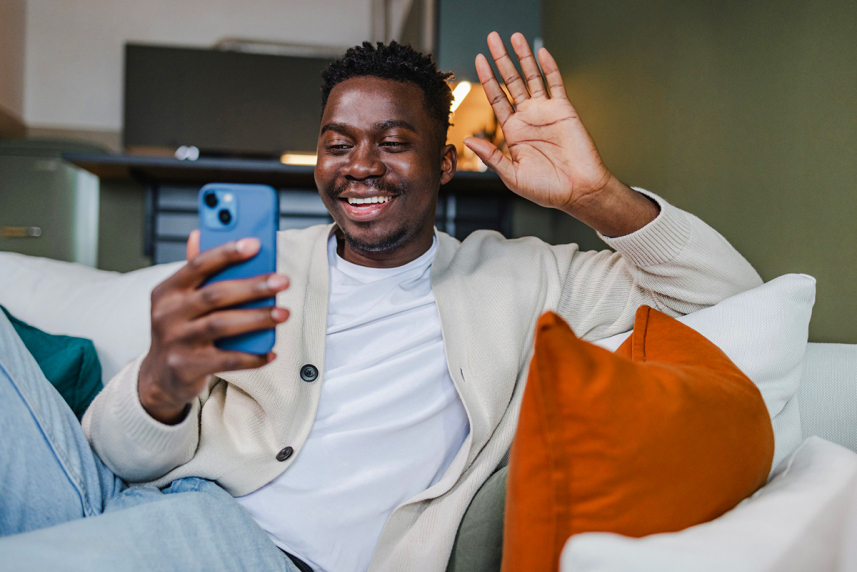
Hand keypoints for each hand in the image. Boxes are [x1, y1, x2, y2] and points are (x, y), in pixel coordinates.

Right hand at [138, 231, 289, 423]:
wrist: (159, 376)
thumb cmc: (181, 329)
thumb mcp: (180, 300)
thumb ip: (196, 272)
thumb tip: (199, 233)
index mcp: (167, 291)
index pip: (198, 265)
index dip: (227, 252)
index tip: (256, 244)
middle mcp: (167, 314)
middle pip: (215, 294)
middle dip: (253, 286)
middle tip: (282, 281)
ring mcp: (176, 341)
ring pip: (222, 325)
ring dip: (257, 318)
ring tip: (283, 313)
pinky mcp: (187, 366)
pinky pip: (227, 360)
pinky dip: (252, 356)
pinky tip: (271, 351)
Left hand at [465, 33, 657, 235]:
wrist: (578, 191)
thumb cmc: (547, 189)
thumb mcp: (512, 175)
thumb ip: (491, 156)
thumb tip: (468, 140)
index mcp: (513, 131)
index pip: (496, 98)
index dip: (488, 78)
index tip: (478, 60)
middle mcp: (527, 117)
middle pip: (511, 81)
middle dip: (501, 59)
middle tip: (491, 39)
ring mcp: (546, 112)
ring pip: (531, 77)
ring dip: (522, 57)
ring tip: (513, 37)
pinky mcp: (564, 110)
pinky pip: (555, 84)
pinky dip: (549, 67)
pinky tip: (540, 52)